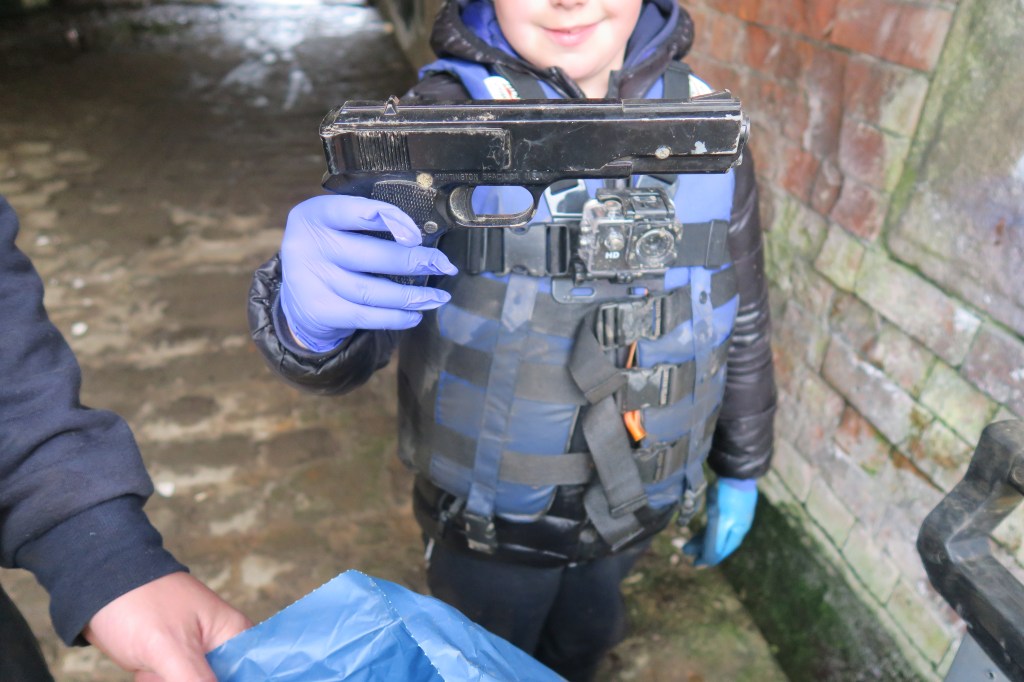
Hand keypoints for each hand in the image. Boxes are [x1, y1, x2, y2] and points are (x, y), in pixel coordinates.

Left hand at [83, 572, 251, 681]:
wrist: (95, 587)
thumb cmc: (138, 603)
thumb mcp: (170, 648)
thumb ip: (198, 681)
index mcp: (234, 634)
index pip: (254, 672)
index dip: (239, 679)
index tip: (195, 676)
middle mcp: (220, 646)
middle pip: (223, 679)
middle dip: (191, 679)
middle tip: (164, 669)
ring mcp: (195, 655)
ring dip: (168, 680)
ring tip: (151, 667)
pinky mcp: (172, 663)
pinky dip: (156, 681)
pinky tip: (144, 671)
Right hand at [279, 195, 457, 351]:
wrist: (299, 296)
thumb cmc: (331, 253)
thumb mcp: (339, 229)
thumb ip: (370, 224)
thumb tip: (422, 240)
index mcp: (313, 216)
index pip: (350, 211)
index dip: (386, 219)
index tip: (416, 234)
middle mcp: (306, 246)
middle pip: (369, 255)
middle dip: (413, 261)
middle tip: (443, 265)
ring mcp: (309, 281)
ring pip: (371, 291)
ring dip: (412, 296)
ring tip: (437, 297)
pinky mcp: (319, 311)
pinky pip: (366, 317)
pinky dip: (396, 317)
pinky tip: (415, 315)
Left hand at [683, 477, 757, 566]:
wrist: (736, 471)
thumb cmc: (728, 496)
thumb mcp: (720, 520)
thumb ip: (715, 540)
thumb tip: (708, 559)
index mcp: (736, 531)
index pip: (721, 551)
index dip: (707, 558)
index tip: (695, 563)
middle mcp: (736, 527)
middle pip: (718, 544)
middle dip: (701, 549)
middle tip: (686, 551)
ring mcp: (733, 517)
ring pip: (716, 534)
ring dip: (701, 540)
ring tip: (687, 544)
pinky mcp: (728, 507)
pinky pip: (716, 524)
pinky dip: (707, 530)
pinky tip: (699, 531)